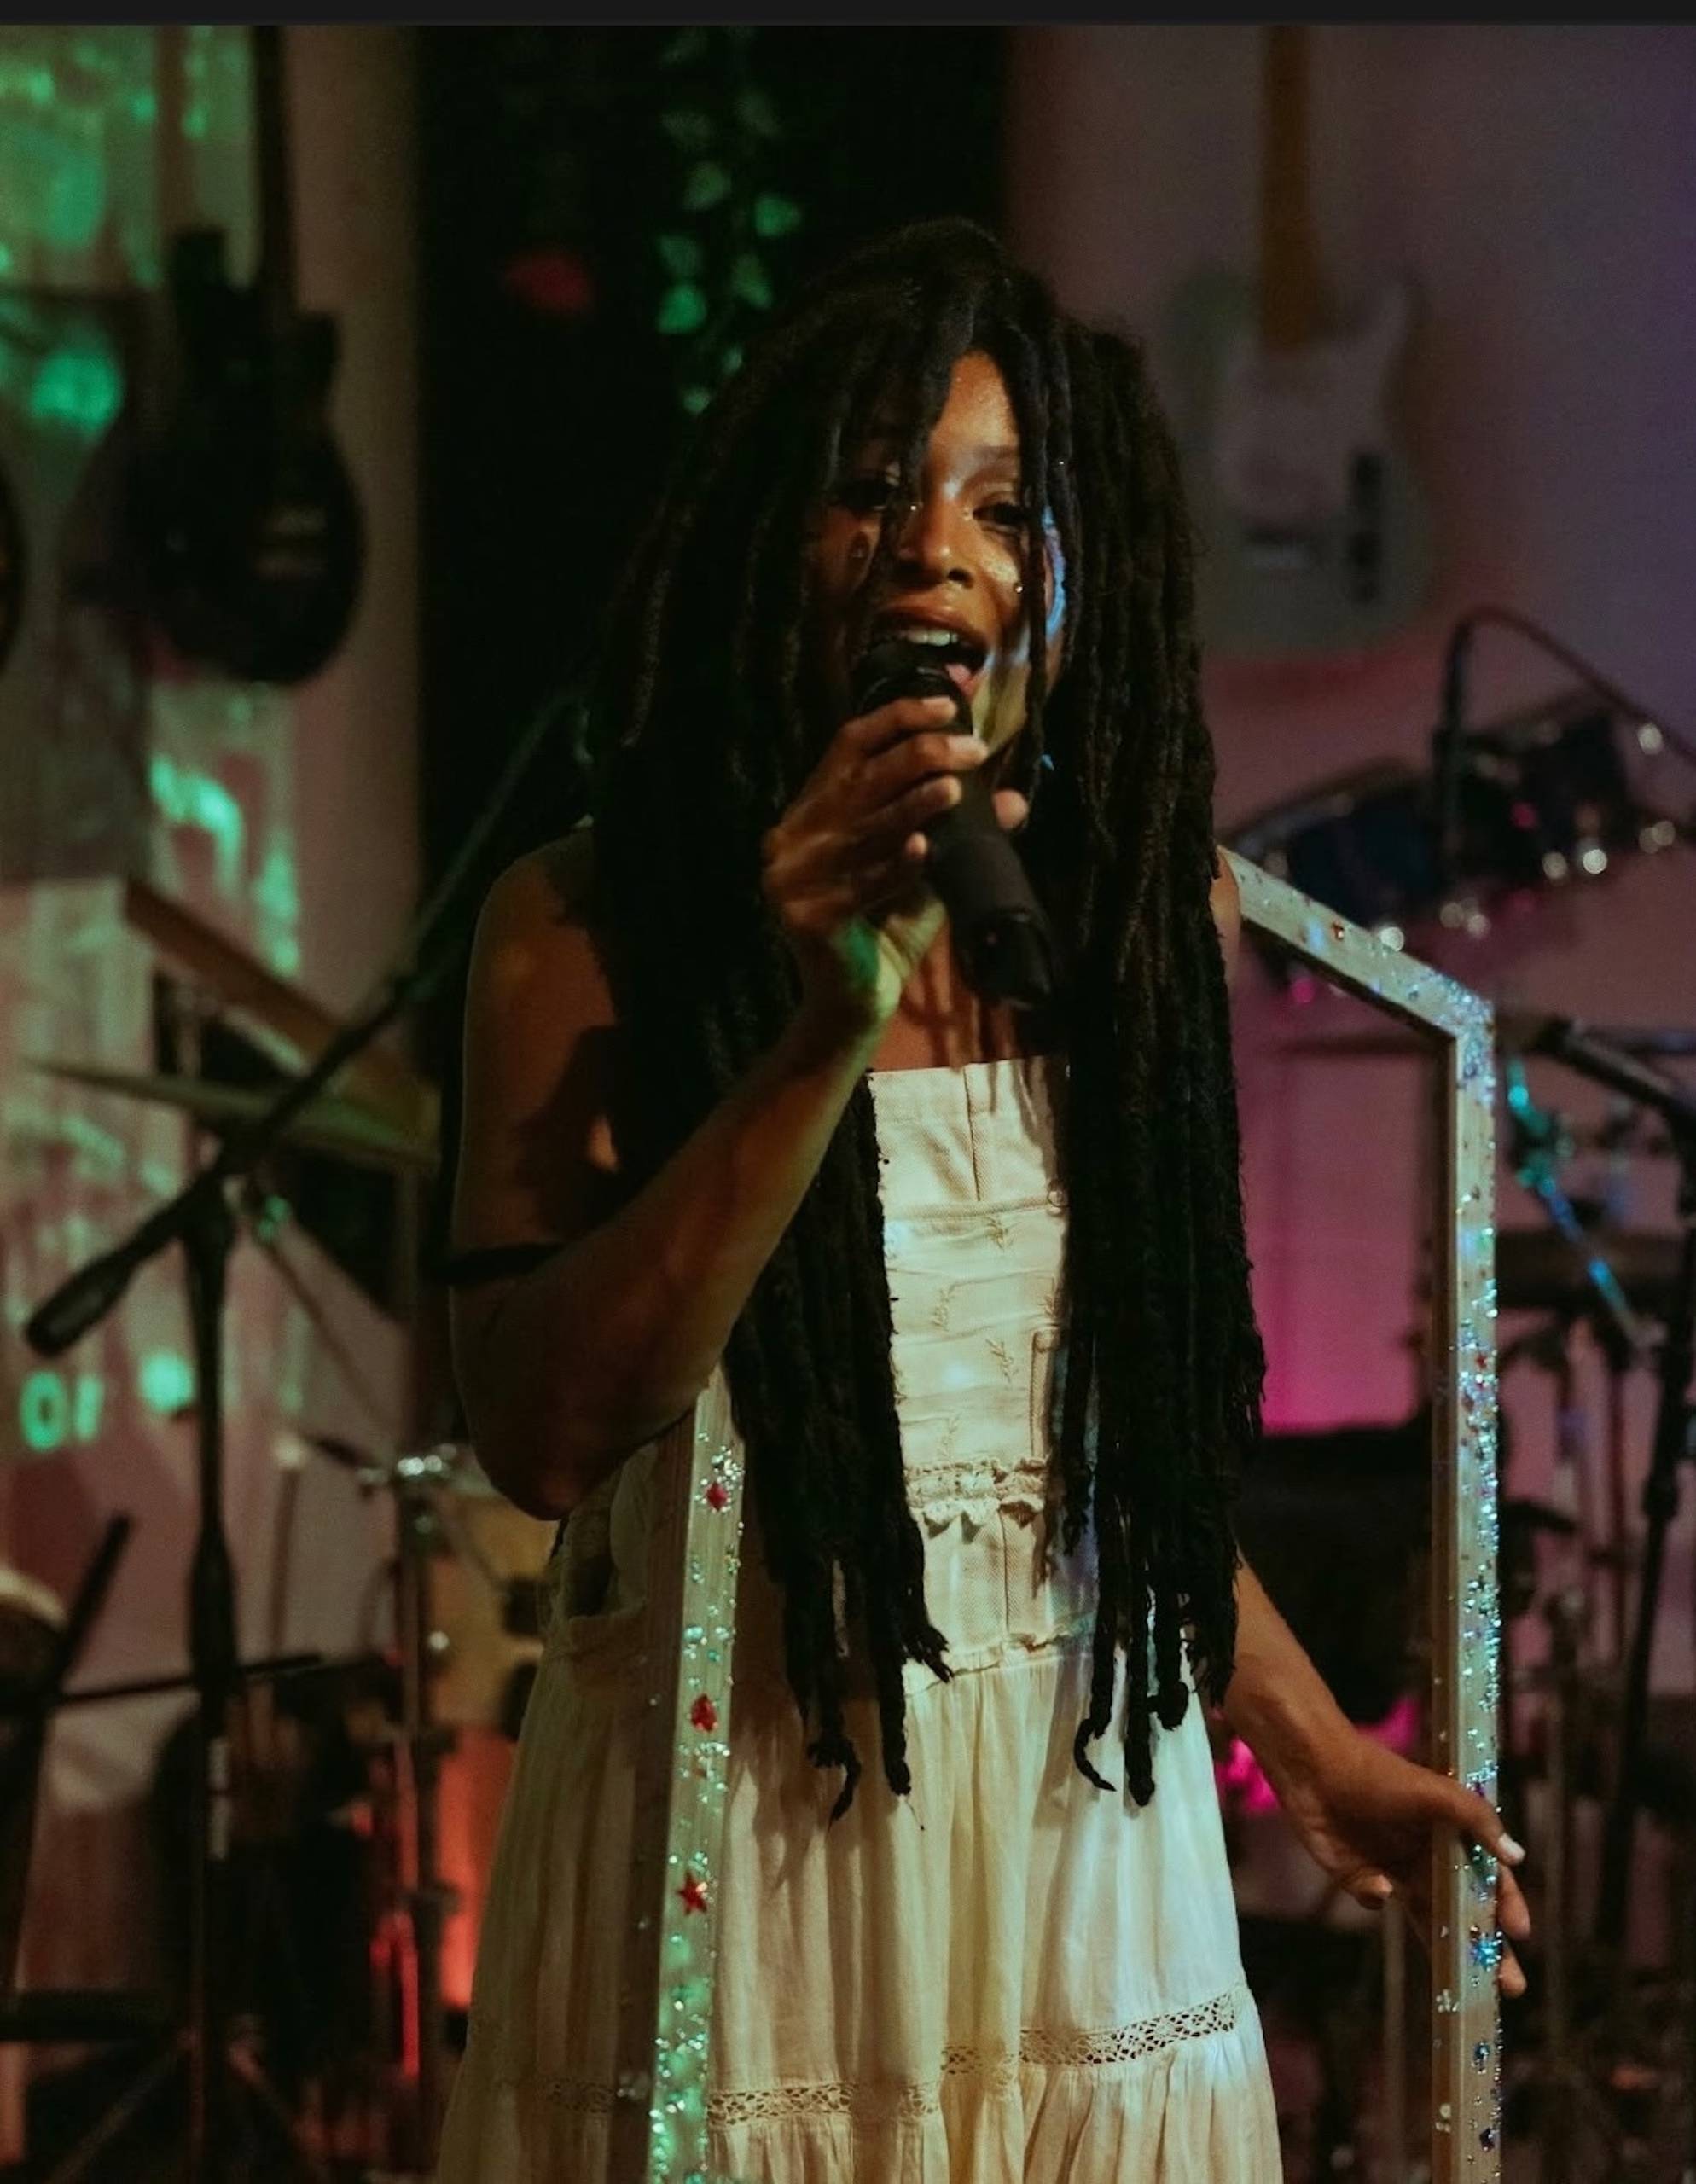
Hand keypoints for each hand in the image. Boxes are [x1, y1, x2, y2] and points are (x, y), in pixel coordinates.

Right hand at [761, 694, 1028, 1033]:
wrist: (856, 1001)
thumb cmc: (889, 927)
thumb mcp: (929, 867)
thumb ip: (958, 831)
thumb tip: (1016, 799)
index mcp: (812, 811)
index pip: (849, 744)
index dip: (898, 718)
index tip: (950, 704)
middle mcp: (791, 836)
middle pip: (858, 779)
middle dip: (917, 757)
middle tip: (970, 750)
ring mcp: (789, 877)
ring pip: (860, 831)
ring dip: (910, 806)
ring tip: (954, 788)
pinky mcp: (804, 917)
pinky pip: (859, 886)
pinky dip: (893, 868)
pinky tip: (923, 850)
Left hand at [1264, 1726, 1531, 1997]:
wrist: (1315, 1768)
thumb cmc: (1380, 1775)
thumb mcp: (1435, 1791)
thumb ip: (1477, 1820)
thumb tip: (1517, 1856)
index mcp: (1450, 1835)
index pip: (1488, 1877)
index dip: (1506, 1905)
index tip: (1521, 1933)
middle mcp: (1426, 1856)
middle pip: (1463, 1910)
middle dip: (1488, 1949)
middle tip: (1513, 1987)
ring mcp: (1393, 1868)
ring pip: (1427, 1919)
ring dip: (1446, 1949)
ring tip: (1467, 1987)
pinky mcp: (1359, 1876)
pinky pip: (1377, 1900)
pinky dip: (1378, 1896)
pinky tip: (1379, 1880)